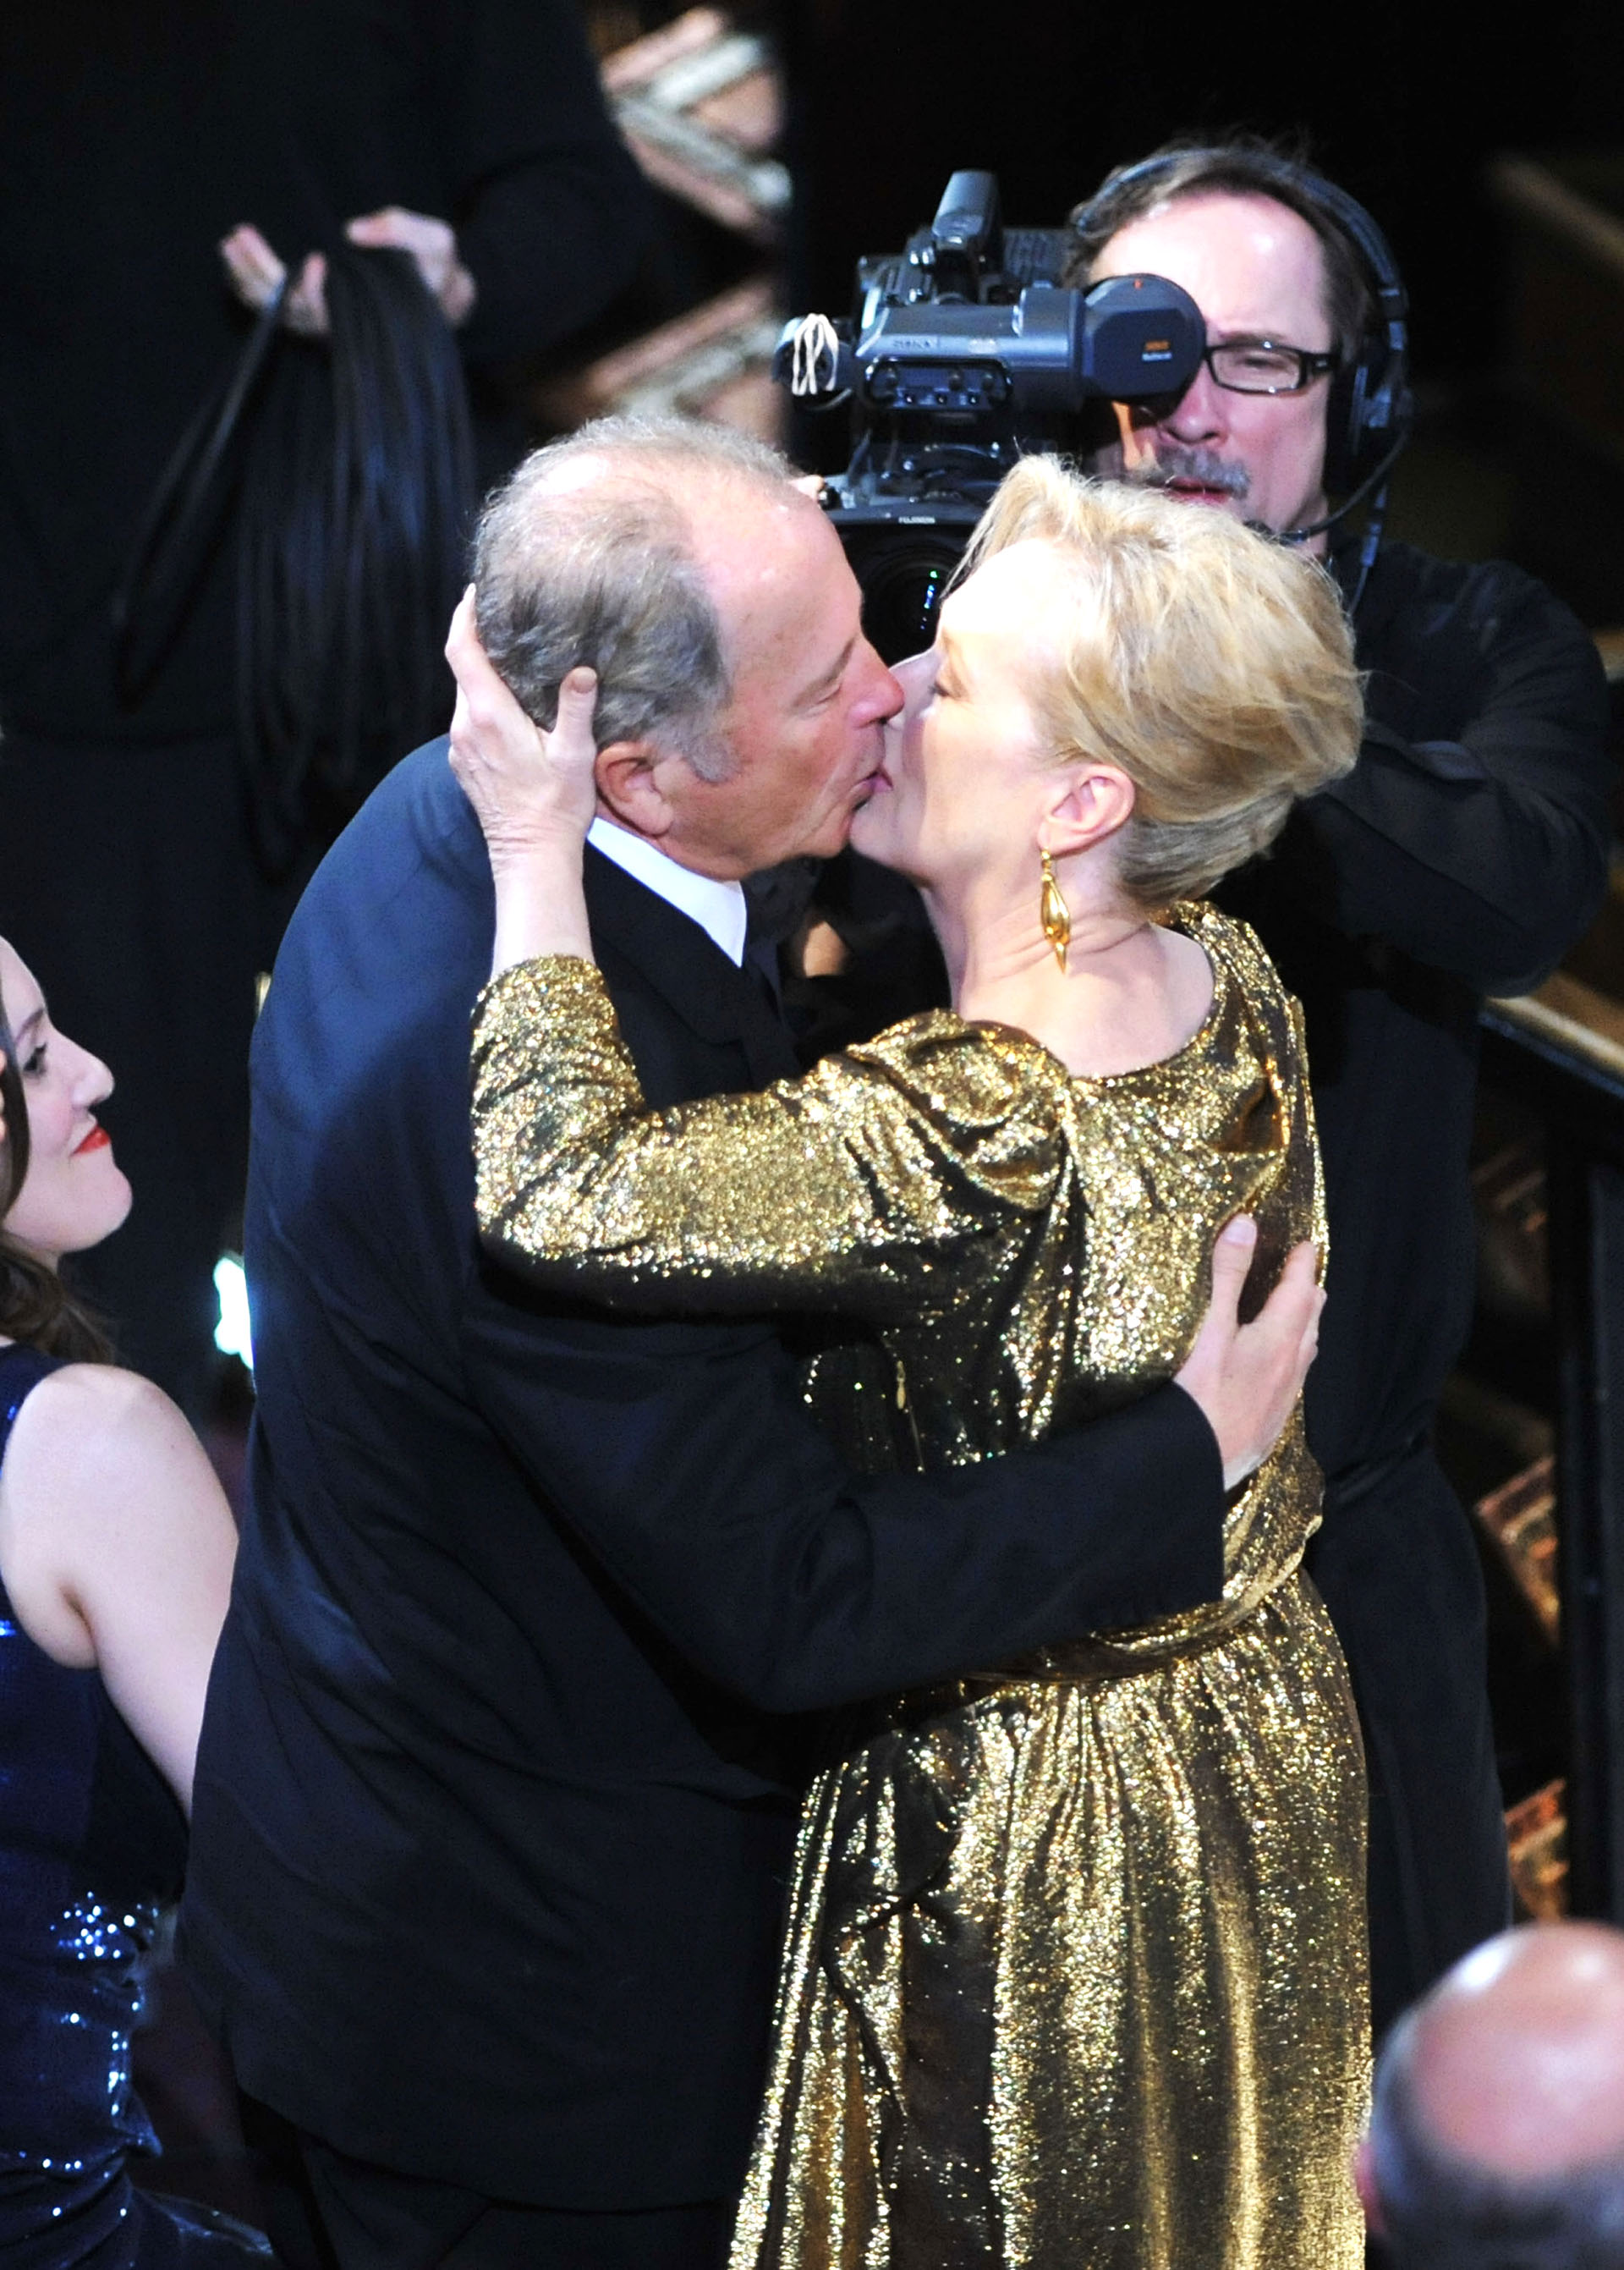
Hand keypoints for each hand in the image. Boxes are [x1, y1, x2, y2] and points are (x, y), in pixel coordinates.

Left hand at [219, 210, 475, 336]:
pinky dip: (249, 281)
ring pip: (274, 307)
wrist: (436, 290)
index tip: (316, 259)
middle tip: (240, 237)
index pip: (329, 313)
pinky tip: (235, 254)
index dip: (315, 292)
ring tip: (231, 241)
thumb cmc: (435, 269)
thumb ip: (402, 231)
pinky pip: (270, 302)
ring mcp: (321, 317)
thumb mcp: (436, 244)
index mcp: (364, 314)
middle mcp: (338, 323)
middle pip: (288, 310)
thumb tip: (354, 230)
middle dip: (261, 274)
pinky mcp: (310, 307)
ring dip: (248, 275)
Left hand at [446, 592, 600, 982]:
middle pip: (463, 668)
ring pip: (466, 694)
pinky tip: (512, 704)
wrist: (531, 857)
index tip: (476, 591)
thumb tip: (582, 669)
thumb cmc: (556, 807)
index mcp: (488, 715)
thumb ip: (576, 707)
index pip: (462, 650)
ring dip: (484, 673)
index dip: (465, 616)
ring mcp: (460, 747)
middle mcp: (465, 726)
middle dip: (479, 639)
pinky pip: (468, 719)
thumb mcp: (575, 754)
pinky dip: (484, 701)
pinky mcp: (464, 764)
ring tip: (515, 656)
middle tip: (507, 616)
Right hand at [1174, 1218, 1323, 1489]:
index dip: (1303, 1264)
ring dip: (1302, 1329)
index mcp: (1280, 1338)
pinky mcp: (1270, 1425)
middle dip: (1308, 1294)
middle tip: (1301, 1275)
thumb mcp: (1209, 1326)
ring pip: (1304, 1355)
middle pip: (1310, 1321)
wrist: (1193, 1465)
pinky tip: (1273, 1372)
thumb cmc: (1198, 1392)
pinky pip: (1291, 1382)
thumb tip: (1246, 1225)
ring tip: (1294, 1317)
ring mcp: (1283, 1400)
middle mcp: (1291, 1368)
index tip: (1306, 1245)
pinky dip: (1290, 1361)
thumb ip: (1227, 1275)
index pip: (1300, 1289)